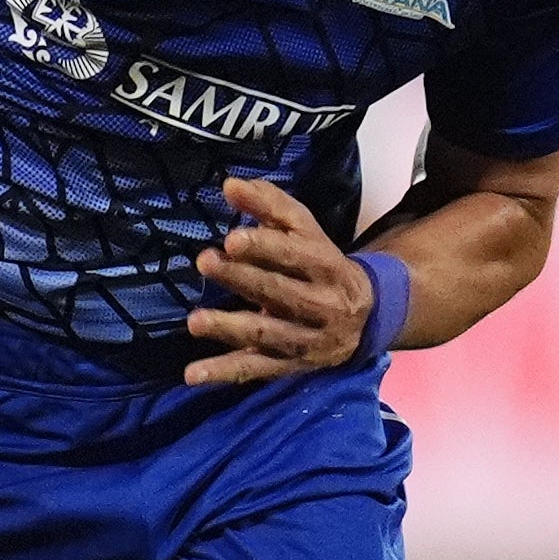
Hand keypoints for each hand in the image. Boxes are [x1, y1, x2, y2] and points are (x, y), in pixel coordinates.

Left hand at [184, 176, 375, 387]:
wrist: (366, 316)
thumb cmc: (320, 263)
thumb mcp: (305, 231)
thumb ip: (270, 206)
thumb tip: (229, 185)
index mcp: (327, 265)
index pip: (296, 255)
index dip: (265, 246)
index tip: (232, 239)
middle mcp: (321, 304)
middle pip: (279, 292)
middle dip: (242, 278)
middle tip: (205, 261)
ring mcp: (305, 338)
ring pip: (267, 333)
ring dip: (230, 328)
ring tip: (195, 321)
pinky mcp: (289, 365)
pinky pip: (255, 370)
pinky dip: (224, 373)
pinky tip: (193, 374)